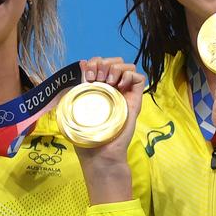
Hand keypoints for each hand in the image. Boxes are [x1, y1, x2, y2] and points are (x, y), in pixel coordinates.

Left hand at [74, 56, 144, 203]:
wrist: (101, 153)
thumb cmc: (87, 136)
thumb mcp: (76, 109)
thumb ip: (78, 87)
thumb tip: (80, 64)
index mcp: (97, 89)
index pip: (101, 64)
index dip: (95, 62)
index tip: (88, 74)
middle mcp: (112, 89)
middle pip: (115, 62)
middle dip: (105, 62)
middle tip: (98, 77)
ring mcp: (124, 94)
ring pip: (127, 67)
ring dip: (116, 68)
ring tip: (108, 82)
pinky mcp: (135, 101)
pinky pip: (139, 78)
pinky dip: (129, 75)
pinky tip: (119, 86)